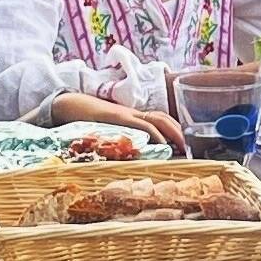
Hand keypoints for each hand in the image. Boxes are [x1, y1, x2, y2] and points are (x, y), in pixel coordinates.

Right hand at [51, 89, 188, 149]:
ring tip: (183, 146)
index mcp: (133, 116)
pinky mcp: (119, 117)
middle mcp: (134, 113)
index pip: (160, 119)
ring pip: (158, 118)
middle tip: (191, 148)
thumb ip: (122, 139)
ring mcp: (127, 114)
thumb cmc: (88, 120)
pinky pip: (141, 123)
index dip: (174, 130)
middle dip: (179, 131)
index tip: (185, 145)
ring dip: (173, 132)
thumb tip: (133, 155)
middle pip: (164, 118)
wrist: (70, 106)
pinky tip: (162, 142)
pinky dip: (154, 133)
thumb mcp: (109, 131)